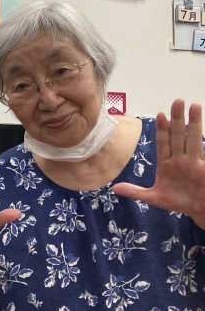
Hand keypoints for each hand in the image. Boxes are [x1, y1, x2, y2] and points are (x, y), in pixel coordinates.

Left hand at [112, 100, 204, 228]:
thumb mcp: (154, 198)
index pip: (163, 141)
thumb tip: (114, 188)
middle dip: (177, 119)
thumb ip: (135, 192)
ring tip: (195, 106)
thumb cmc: (178, 201)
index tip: (160, 115)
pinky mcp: (204, 169)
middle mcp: (181, 159)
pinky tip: (203, 130)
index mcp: (167, 163)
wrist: (197, 210)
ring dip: (193, 124)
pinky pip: (204, 154)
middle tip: (178, 101)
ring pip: (193, 139)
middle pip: (178, 135)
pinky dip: (204, 142)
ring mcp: (194, 163)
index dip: (162, 128)